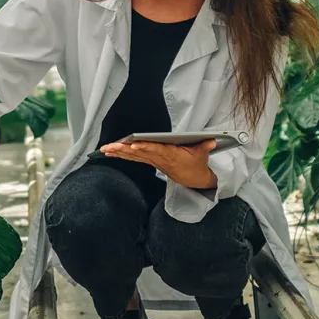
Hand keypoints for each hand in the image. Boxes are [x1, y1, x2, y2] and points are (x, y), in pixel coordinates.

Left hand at [100, 139, 218, 188]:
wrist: (193, 179)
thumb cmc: (196, 163)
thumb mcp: (202, 154)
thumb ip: (205, 145)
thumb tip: (212, 139)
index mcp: (170, 154)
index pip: (155, 149)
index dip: (144, 146)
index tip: (133, 143)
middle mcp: (159, 158)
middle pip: (139, 152)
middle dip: (123, 149)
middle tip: (110, 146)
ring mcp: (153, 161)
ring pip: (133, 156)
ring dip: (118, 152)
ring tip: (105, 149)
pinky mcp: (151, 162)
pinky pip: (134, 158)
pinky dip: (122, 154)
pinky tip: (111, 152)